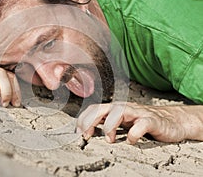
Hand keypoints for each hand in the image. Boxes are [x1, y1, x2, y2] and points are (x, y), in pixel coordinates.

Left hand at [76, 102, 202, 143]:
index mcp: (115, 109)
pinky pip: (141, 124)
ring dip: (110, 126)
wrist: (172, 121)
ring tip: (109, 140)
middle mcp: (124, 108)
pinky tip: (130, 141)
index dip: (83, 119)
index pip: (94, 109)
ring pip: (119, 112)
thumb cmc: (143, 122)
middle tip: (87, 136)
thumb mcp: (122, 122)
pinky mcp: (152, 120)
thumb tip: (87, 131)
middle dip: (90, 121)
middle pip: (102, 108)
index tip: (78, 133)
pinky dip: (133, 134)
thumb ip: (107, 123)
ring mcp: (138, 113)